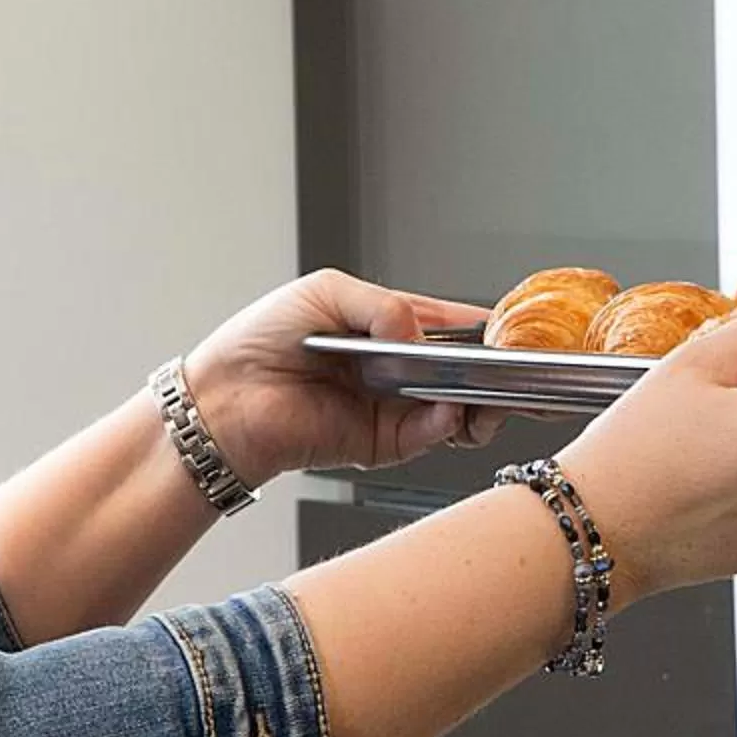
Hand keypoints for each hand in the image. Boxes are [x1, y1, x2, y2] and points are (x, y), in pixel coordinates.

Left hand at [182, 269, 505, 483]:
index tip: (513, 331)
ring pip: (458, 407)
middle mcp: (396, 368)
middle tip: (510, 366)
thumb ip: (384, 305)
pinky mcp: (382, 443)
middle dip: (493, 369)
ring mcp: (392, 407)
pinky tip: (445, 408)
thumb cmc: (259, 341)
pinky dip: (446, 424)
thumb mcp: (326, 292)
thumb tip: (426, 329)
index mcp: (388, 325)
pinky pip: (429, 435)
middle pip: (465, 371)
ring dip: (479, 401)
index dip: (486, 329)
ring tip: (484, 389)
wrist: (224, 400)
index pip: (453, 325)